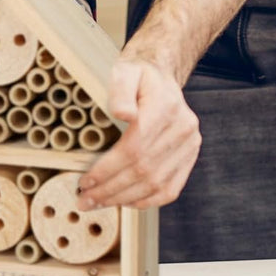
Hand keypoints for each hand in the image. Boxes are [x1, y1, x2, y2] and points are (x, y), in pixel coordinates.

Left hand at [77, 58, 200, 209]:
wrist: (161, 76)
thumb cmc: (137, 75)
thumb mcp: (124, 72)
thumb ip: (121, 89)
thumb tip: (122, 113)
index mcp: (165, 107)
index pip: (134, 148)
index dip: (107, 170)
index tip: (85, 181)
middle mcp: (183, 128)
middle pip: (143, 170)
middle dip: (110, 190)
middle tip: (85, 199)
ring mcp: (190, 145)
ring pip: (155, 185)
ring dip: (124, 199)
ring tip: (98, 203)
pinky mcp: (190, 157)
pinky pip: (170, 189)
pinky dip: (145, 201)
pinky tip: (124, 201)